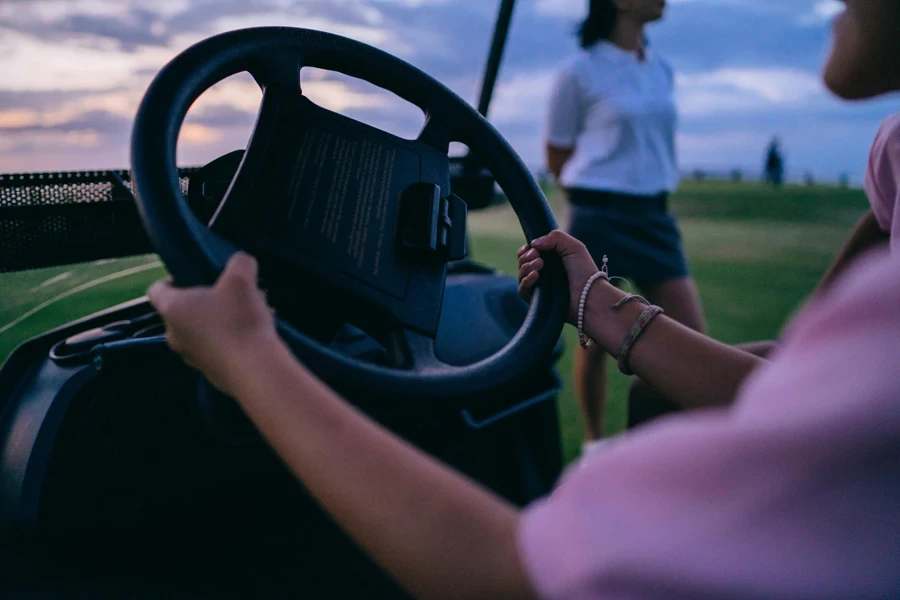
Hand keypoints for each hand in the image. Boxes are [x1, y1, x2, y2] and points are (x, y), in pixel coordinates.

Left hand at [148, 253, 280, 396]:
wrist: (255, 370)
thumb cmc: (240, 320)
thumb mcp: (242, 279)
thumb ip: (240, 262)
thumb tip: (242, 262)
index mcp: (172, 309)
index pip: (156, 289)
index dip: (173, 278)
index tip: (196, 276)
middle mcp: (174, 335)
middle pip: (184, 310)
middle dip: (208, 299)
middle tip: (232, 294)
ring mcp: (191, 357)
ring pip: (203, 329)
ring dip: (222, 319)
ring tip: (252, 312)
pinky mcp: (210, 372)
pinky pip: (216, 348)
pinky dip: (231, 338)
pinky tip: (255, 333)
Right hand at [517, 230, 599, 323]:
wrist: (589, 295)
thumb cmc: (584, 271)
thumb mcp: (573, 246)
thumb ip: (555, 237)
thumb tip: (533, 243)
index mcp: (549, 259)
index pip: (528, 252)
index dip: (526, 249)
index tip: (531, 247)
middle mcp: (542, 272)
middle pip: (522, 261)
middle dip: (526, 256)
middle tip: (537, 255)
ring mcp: (538, 286)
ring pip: (521, 274)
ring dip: (526, 266)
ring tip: (540, 264)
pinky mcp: (535, 299)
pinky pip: (522, 289)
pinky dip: (526, 280)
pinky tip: (535, 275)